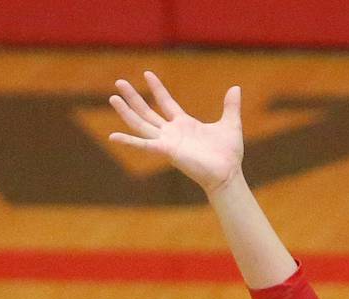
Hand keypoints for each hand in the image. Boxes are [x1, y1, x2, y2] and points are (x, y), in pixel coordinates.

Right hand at [110, 72, 243, 193]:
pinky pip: (144, 146)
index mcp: (184, 124)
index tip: (146, 74)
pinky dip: (128, 142)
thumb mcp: (231, 123)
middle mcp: (172, 132)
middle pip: (147, 111)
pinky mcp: (166, 151)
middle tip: (118, 82)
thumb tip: (235, 88)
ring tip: (113, 98)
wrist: (228, 174)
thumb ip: (231, 106)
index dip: (156, 88)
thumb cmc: (229, 154)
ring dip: (126, 112)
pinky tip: (113, 136)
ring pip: (141, 124)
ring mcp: (167, 142)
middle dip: (133, 97)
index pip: (165, 102)